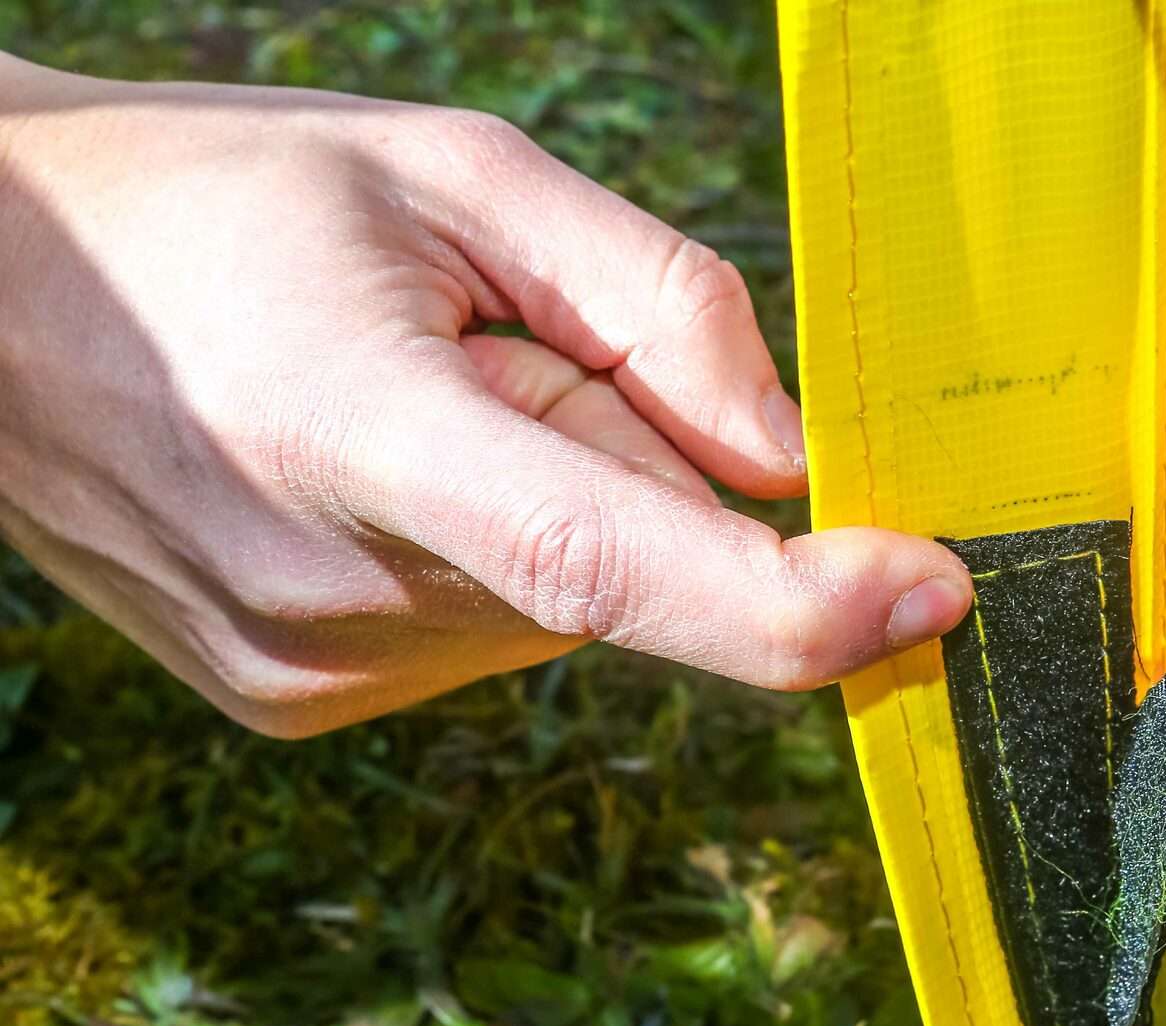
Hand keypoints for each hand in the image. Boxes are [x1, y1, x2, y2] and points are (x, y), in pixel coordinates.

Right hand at [0, 56, 970, 736]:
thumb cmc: (225, 203)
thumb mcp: (455, 176)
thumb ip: (653, 302)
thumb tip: (790, 460)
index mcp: (353, 436)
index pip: (607, 562)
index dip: (792, 606)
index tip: (931, 594)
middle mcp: (330, 594)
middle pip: (622, 570)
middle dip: (636, 468)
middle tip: (509, 359)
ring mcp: (310, 671)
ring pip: (564, 610)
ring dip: (557, 506)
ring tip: (407, 402)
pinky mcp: (300, 701)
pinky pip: (491, 633)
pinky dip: (492, 555)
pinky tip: (376, 471)